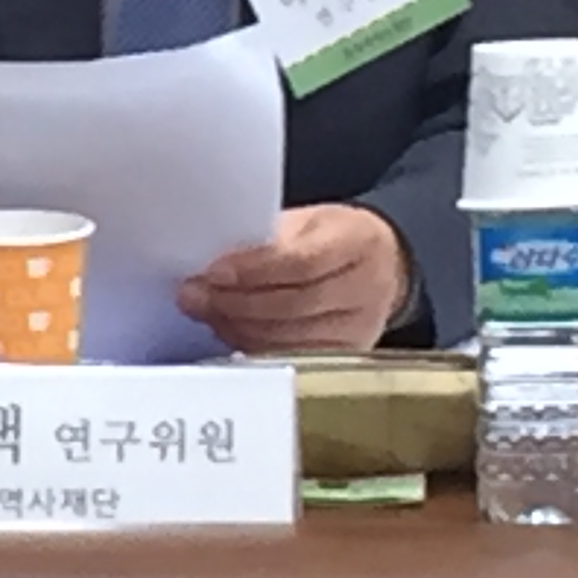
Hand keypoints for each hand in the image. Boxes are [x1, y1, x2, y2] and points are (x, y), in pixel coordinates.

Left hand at [178, 204, 411, 354]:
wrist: (384, 265)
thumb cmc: (335, 237)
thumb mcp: (310, 220)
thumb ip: (269, 239)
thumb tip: (213, 265)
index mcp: (358, 241)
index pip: (301, 262)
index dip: (253, 269)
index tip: (212, 271)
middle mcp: (366, 289)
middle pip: (291, 305)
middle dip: (234, 302)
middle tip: (192, 294)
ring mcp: (358, 329)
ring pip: (286, 337)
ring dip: (236, 326)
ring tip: (204, 310)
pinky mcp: (344, 356)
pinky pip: (288, 357)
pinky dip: (251, 344)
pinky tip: (228, 328)